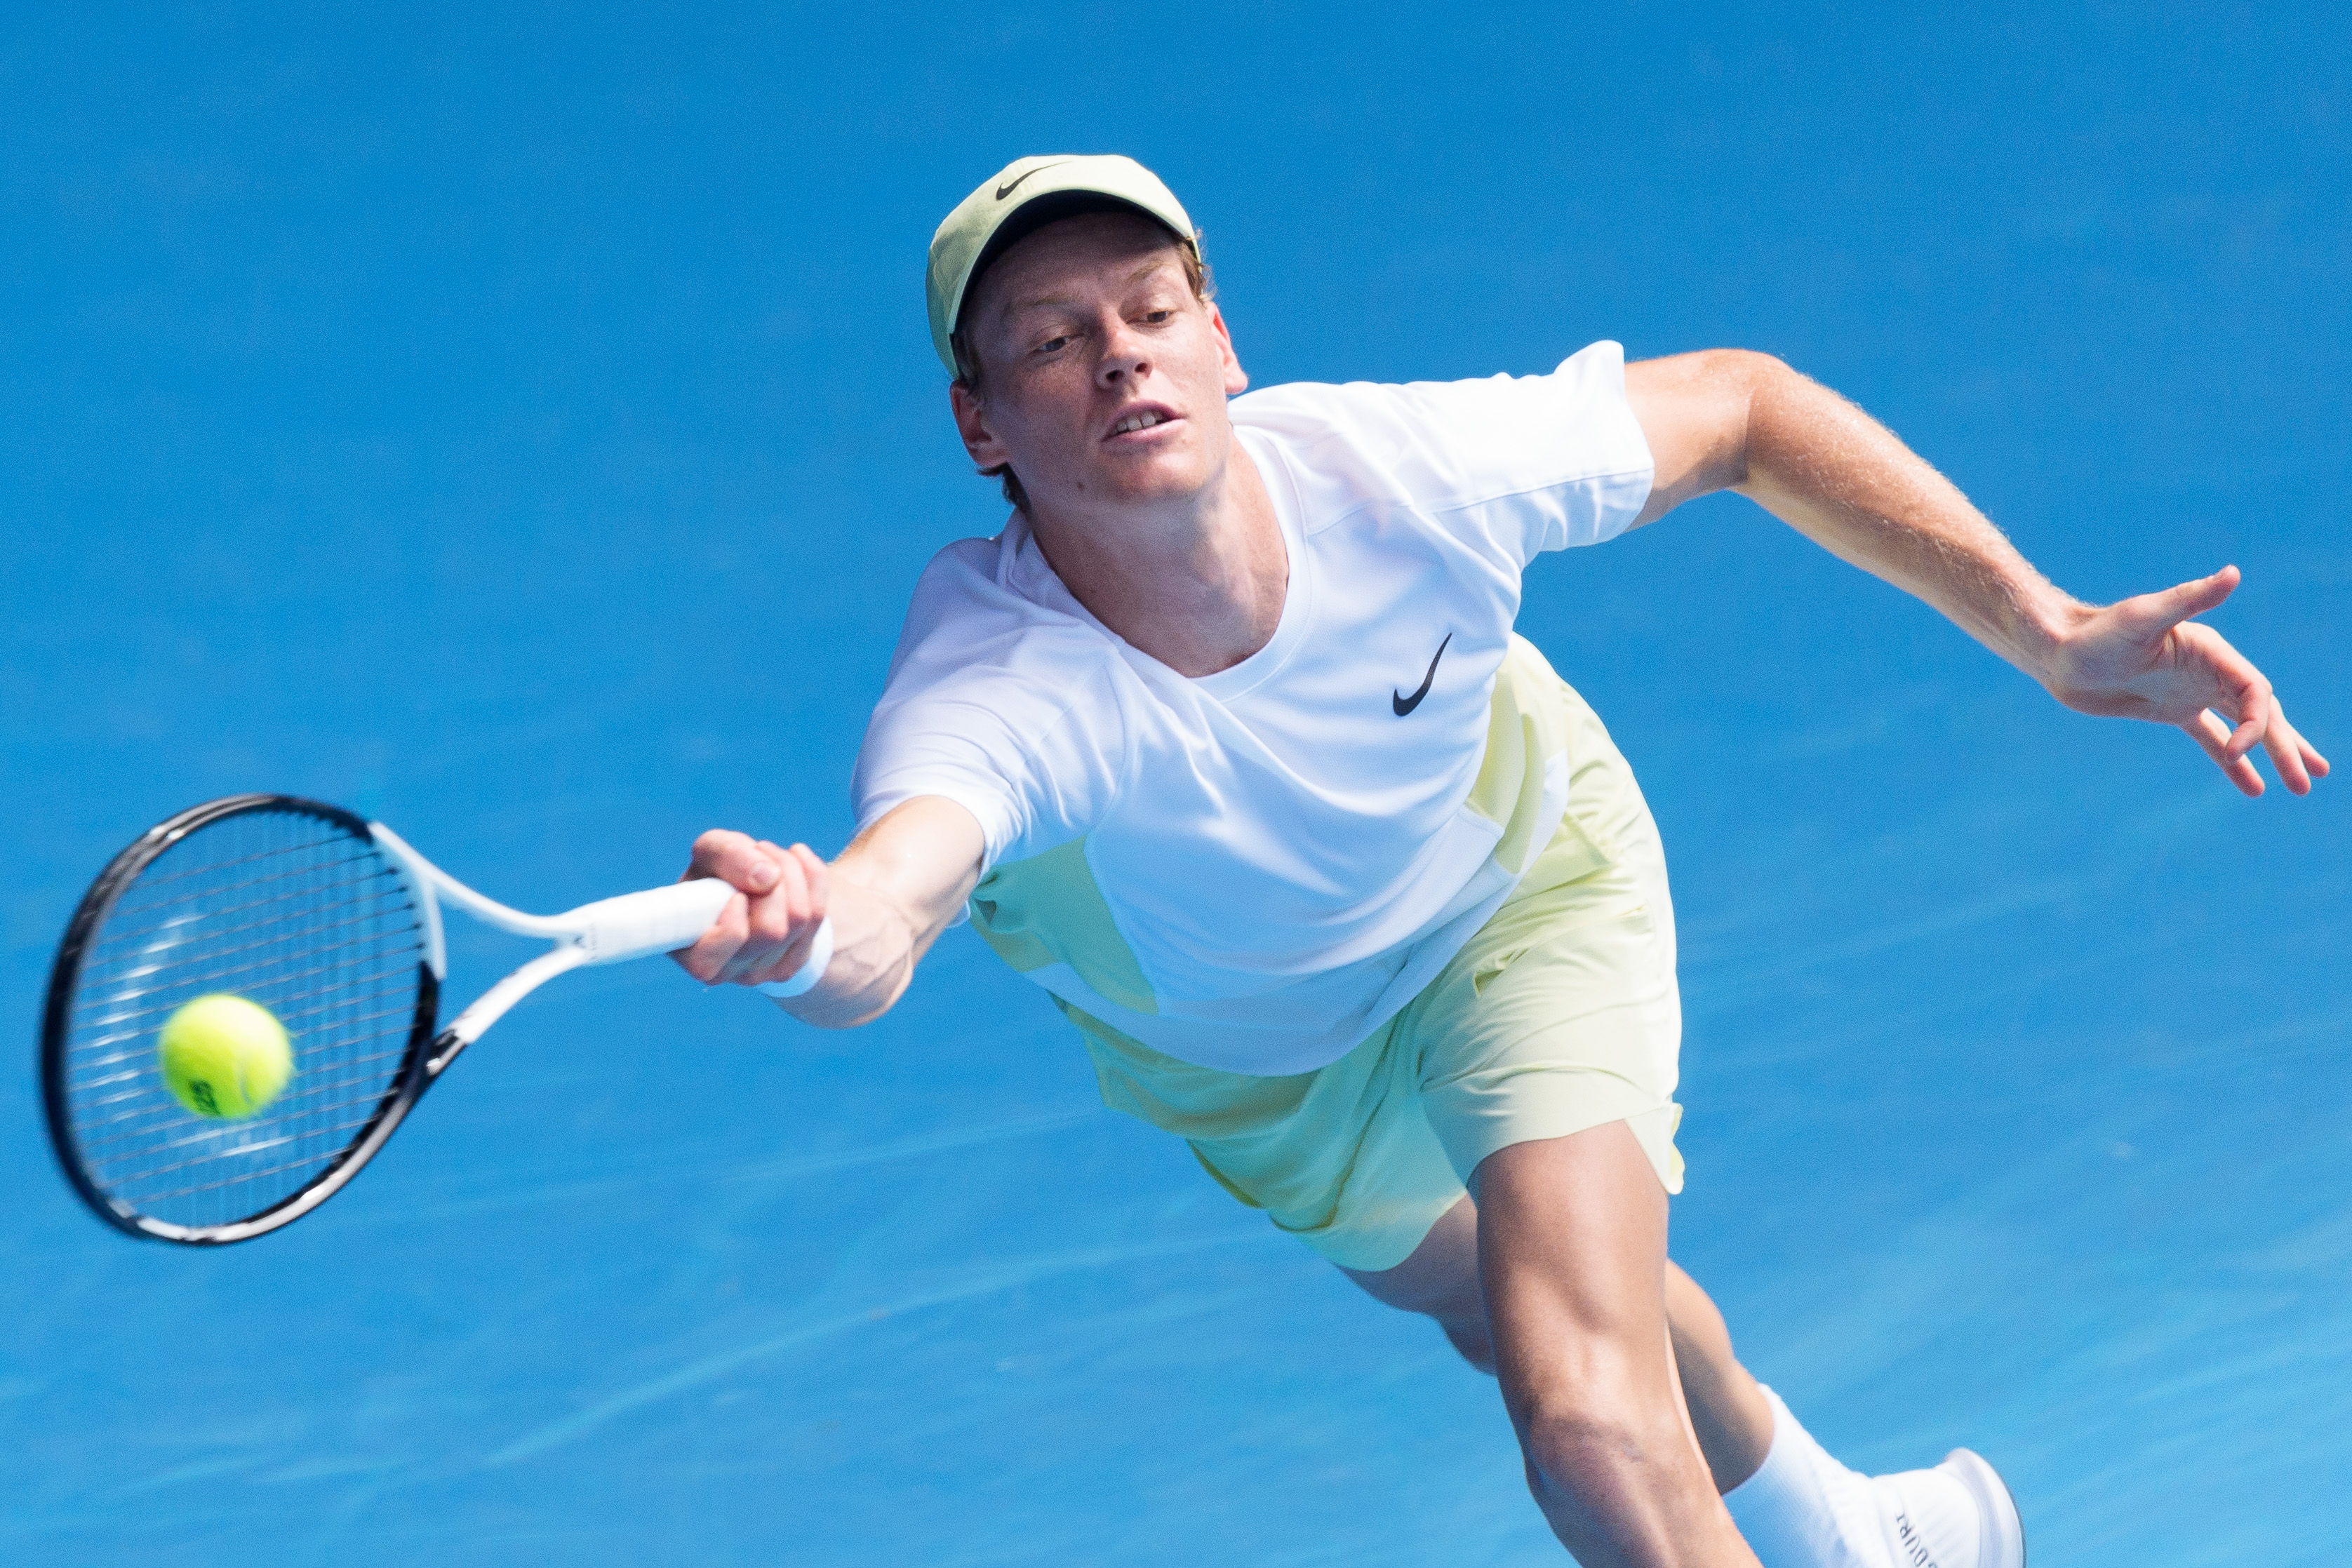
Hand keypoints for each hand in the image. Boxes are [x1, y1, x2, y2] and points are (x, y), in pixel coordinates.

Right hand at [669, 829, 831, 986]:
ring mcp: (763, 973)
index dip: (730, 927)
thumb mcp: (710, 852)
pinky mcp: (794, 962)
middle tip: (760, 854)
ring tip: (773, 857)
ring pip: (799, 919)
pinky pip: (818, 914)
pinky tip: (797, 859)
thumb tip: (768, 876)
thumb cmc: (718, 873)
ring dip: (791, 872)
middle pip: (771, 931)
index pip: (707, 962)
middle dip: (773, 880)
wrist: (748, 887)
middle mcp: (725, 971)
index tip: (737, 897)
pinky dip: (813, 876)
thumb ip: (727, 855)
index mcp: (689, 950)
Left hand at [2041, 565, 2328, 796]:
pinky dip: (2232, 764)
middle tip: (2310, 779)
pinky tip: (2252, 788)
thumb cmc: (2097, 633)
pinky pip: (2210, 739)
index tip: (2236, 750)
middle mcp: (2210, 671)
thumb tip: (2232, 573)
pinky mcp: (2171, 711)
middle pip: (2261, 713)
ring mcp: (2193, 692)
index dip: (2255, 723)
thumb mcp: (2143, 617)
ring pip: (2244, 728)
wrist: (2058, 652)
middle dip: (2287, 747)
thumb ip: (2190, 598)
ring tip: (2301, 786)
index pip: (2254, 691)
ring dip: (2273, 754)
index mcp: (2212, 653)